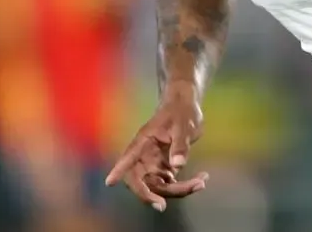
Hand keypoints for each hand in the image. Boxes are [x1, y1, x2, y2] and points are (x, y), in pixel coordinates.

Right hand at [104, 88, 208, 211]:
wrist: (187, 106)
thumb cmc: (181, 110)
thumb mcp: (183, 125)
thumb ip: (180, 144)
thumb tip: (177, 165)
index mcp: (144, 142)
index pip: (128, 157)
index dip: (119, 170)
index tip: (110, 181)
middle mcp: (145, 156)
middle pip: (141, 180)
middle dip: (151, 195)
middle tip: (163, 205)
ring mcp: (155, 163)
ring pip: (159, 186)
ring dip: (178, 190)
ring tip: (201, 182)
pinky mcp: (165, 167)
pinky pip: (171, 184)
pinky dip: (185, 186)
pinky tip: (201, 180)